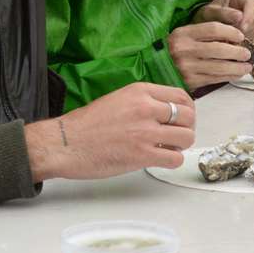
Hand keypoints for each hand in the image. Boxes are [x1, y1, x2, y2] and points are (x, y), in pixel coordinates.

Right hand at [26, 82, 195, 180]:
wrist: (65, 143)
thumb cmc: (85, 125)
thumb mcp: (117, 100)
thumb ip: (142, 103)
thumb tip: (165, 113)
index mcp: (139, 92)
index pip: (181, 96)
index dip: (188, 110)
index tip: (183, 119)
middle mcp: (145, 108)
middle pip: (188, 117)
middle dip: (186, 129)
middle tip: (177, 137)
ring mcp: (145, 132)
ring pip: (186, 138)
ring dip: (180, 146)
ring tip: (168, 149)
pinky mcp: (142, 155)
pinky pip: (175, 158)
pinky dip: (172, 161)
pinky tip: (160, 159)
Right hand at [166, 19, 252, 89]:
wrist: (153, 68)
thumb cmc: (174, 50)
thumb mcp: (183, 35)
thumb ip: (204, 34)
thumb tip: (234, 38)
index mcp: (183, 34)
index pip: (213, 29)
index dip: (231, 32)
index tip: (240, 36)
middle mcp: (183, 49)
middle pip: (219, 48)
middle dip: (238, 52)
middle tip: (247, 53)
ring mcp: (186, 67)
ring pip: (219, 66)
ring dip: (237, 67)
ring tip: (247, 66)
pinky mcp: (190, 81)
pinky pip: (215, 79)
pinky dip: (229, 76)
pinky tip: (236, 74)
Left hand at [195, 0, 253, 43]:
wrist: (205, 25)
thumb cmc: (206, 15)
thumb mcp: (210, 12)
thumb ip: (223, 13)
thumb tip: (240, 16)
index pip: (250, 4)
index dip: (248, 16)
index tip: (242, 28)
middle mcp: (249, 4)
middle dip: (246, 29)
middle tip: (235, 38)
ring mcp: (252, 17)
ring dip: (246, 37)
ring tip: (232, 42)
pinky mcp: (253, 29)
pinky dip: (246, 43)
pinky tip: (236, 45)